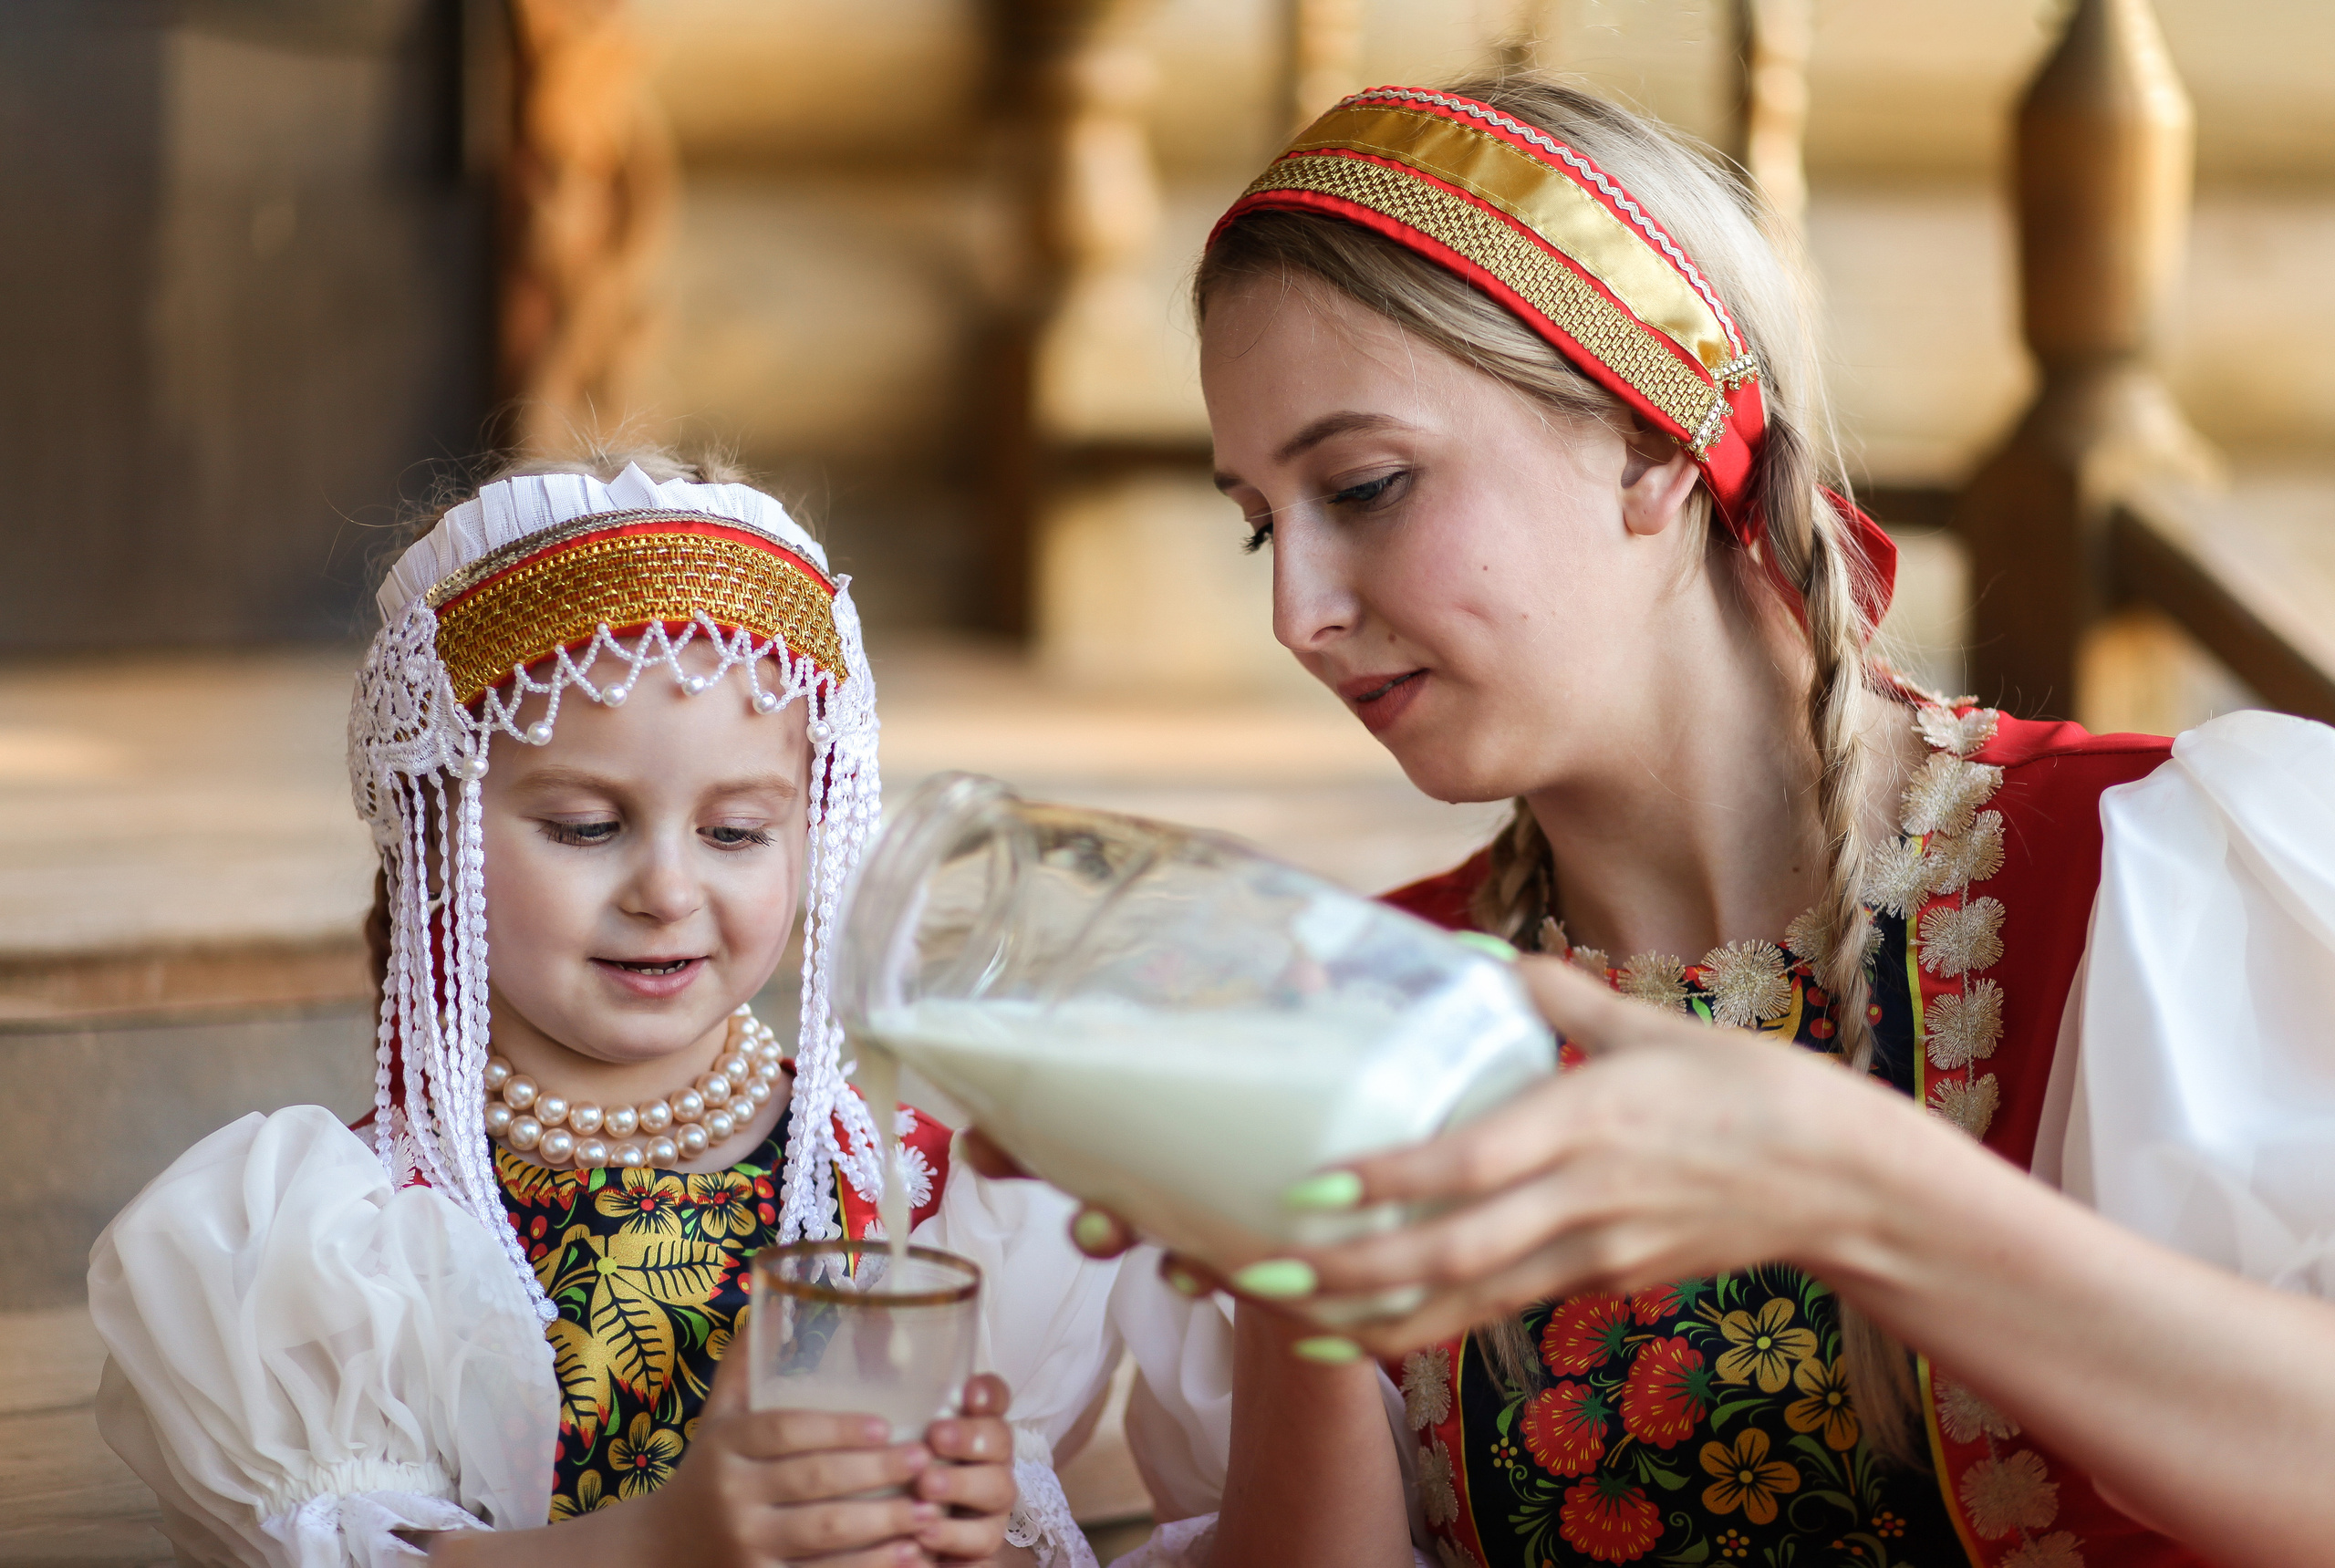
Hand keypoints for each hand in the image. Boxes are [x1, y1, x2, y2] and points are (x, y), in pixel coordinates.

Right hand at [615, 1351, 1008, 1566]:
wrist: (660, 1550)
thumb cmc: (707, 1470)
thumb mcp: (717, 1417)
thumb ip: (746, 1363)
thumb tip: (772, 1294)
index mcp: (725, 1445)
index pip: (785, 1430)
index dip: (837, 1427)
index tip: (887, 1425)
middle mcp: (732, 1495)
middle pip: (813, 1481)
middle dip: (876, 1472)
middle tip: (926, 1459)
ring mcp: (746, 1544)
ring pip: (823, 1534)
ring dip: (883, 1523)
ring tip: (930, 1510)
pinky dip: (869, 1567)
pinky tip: (909, 1554)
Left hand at [910, 1373, 1020, 1564]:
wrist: (910, 1540)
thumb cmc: (899, 1479)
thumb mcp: (897, 1441)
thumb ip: (901, 1409)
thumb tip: (874, 1361)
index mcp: (976, 1429)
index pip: (995, 1399)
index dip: (989, 1392)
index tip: (969, 1391)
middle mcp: (992, 1464)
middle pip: (1000, 1443)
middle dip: (970, 1438)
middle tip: (936, 1437)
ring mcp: (991, 1508)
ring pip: (997, 1491)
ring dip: (962, 1488)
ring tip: (925, 1493)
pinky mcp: (982, 1549)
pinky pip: (982, 1548)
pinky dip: (954, 1541)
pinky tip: (923, 1538)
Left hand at [1200, 956, 1954, 1354]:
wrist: (1844, 1183)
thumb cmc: (1754, 1089)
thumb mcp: (1655, 1027)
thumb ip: (1565, 995)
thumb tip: (1490, 955)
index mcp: (1590, 1119)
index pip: (1475, 1161)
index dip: (1393, 1181)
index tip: (1316, 1183)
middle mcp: (1584, 1197)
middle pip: (1456, 1250)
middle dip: (1357, 1272)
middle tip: (1268, 1276)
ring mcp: (1597, 1251)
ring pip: (1474, 1300)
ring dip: (1382, 1319)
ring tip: (1297, 1329)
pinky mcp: (1606, 1280)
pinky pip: (1508, 1308)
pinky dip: (1439, 1325)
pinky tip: (1377, 1333)